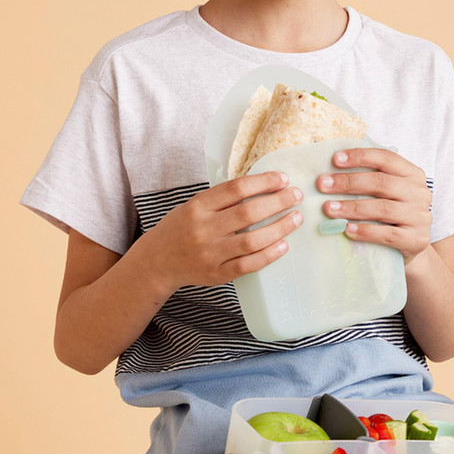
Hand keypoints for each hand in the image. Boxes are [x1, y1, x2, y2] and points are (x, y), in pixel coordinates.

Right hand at [147, 171, 302, 290]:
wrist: (157, 261)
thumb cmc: (182, 228)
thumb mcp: (195, 206)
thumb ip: (222, 199)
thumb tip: (263, 185)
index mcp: (198, 206)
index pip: (236, 189)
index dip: (263, 182)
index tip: (283, 179)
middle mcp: (203, 228)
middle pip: (248, 213)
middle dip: (278, 202)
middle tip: (296, 196)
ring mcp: (210, 253)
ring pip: (252, 240)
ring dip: (279, 228)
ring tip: (296, 219)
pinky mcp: (217, 273)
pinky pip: (248, 265)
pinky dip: (269, 255)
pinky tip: (283, 245)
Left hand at [317, 149, 431, 264]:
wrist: (412, 244)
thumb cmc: (393, 214)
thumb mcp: (389, 192)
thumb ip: (370, 179)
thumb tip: (331, 172)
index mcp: (413, 174)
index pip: (386, 158)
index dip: (360, 157)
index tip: (335, 159)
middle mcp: (419, 193)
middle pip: (381, 183)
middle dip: (348, 182)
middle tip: (323, 185)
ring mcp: (420, 217)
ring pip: (382, 209)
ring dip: (352, 207)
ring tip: (329, 208)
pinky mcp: (416, 239)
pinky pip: (388, 234)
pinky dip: (366, 231)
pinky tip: (347, 229)